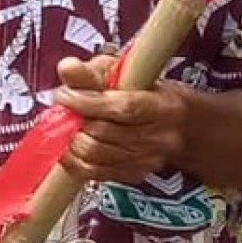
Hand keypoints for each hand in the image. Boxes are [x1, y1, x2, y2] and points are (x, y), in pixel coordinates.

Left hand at [53, 59, 194, 184]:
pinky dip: (74, 159)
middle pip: (104, 134)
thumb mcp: (120, 70)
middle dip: (75, 119)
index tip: (65, 94)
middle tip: (65, 108)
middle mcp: (159, 138)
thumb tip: (68, 68)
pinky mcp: (133, 175)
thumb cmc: (144, 90)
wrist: (176, 122)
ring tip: (70, 124)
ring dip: (72, 138)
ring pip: (95, 155)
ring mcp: (147, 160)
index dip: (87, 102)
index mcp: (162, 107)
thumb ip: (91, 72)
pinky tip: (72, 144)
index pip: (123, 109)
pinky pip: (93, 172)